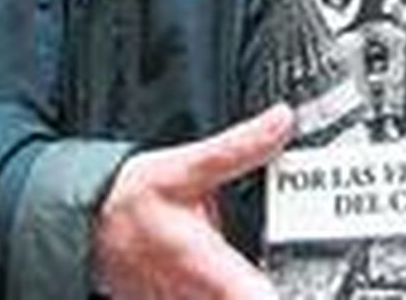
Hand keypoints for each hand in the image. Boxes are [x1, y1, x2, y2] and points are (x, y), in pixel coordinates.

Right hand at [92, 103, 294, 299]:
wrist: (82, 226)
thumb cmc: (127, 201)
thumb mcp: (184, 167)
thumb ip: (238, 148)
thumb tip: (281, 122)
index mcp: (208, 267)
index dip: (293, 291)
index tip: (324, 281)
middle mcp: (200, 298)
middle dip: (285, 283)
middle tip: (306, 258)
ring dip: (256, 286)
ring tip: (282, 262)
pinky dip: (233, 289)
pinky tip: (243, 268)